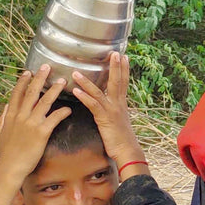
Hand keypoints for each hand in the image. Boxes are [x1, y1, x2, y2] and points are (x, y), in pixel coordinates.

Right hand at [0, 66, 70, 186]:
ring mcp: (31, 123)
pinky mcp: (41, 132)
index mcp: (11, 116)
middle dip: (39, 78)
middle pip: (31, 93)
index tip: (27, 71)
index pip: (17, 95)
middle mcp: (21, 117)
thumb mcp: (1, 133)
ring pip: (44, 102)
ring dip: (54, 90)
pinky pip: (54, 118)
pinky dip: (63, 112)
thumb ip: (4, 118)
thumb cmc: (8, 152)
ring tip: (62, 81)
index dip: (23, 82)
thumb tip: (6, 107)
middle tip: (47, 66)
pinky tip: (70, 108)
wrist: (11, 167)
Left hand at [72, 52, 143, 170]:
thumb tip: (109, 107)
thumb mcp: (118, 122)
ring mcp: (112, 111)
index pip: (124, 82)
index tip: (123, 56)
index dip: (123, 69)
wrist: (127, 151)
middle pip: (117, 81)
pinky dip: (85, 97)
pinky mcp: (105, 119)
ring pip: (100, 92)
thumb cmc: (121, 139)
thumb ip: (113, 112)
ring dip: (87, 81)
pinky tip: (76, 90)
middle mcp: (119, 104)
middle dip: (115, 66)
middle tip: (114, 53)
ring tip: (77, 71)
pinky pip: (94, 105)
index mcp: (122, 104)